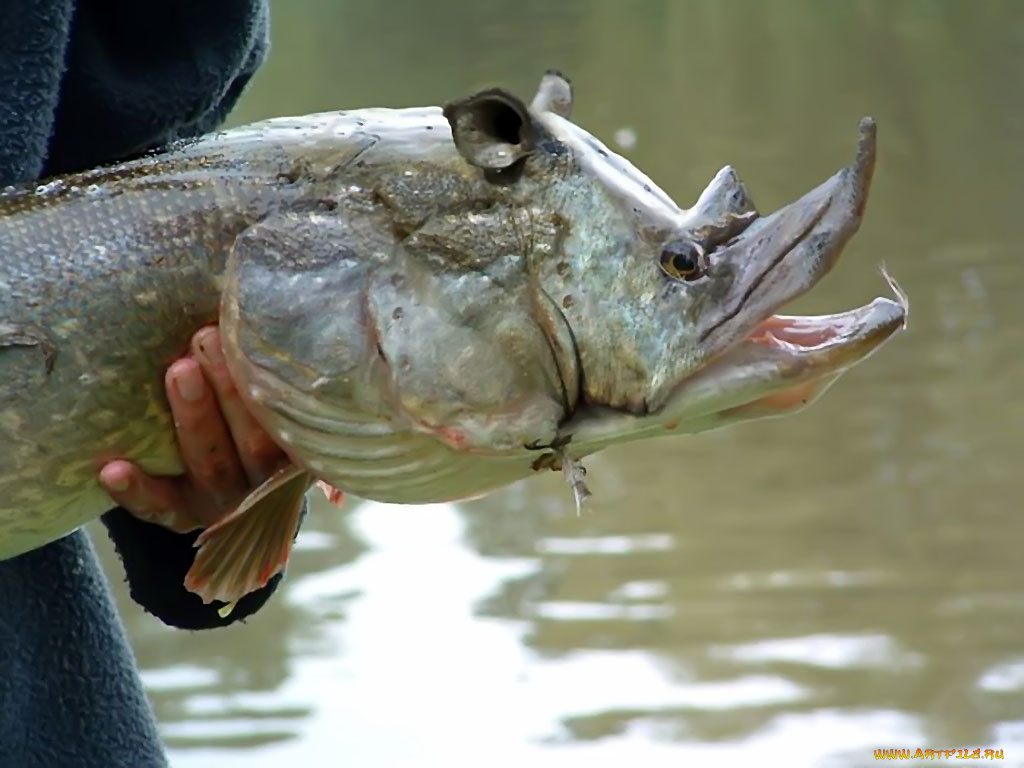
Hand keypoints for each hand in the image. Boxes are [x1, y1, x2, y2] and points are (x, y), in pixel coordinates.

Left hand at [99, 326, 286, 531]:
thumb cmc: (260, 423)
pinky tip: (112, 468)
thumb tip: (267, 293)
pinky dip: (137, 491)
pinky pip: (160, 509)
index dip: (272, 387)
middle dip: (229, 390)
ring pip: (212, 466)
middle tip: (205, 338)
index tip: (255, 341)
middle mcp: (266, 484)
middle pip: (254, 443)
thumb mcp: (284, 409)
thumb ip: (283, 374)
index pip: (292, 426)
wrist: (242, 488)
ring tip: (177, 370)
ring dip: (193, 419)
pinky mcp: (183, 517)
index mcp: (298, 455)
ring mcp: (225, 504)